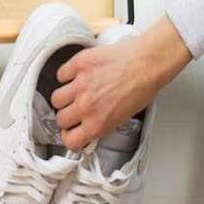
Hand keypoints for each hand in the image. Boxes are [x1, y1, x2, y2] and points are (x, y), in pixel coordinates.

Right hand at [52, 16, 191, 149]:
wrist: (148, 63)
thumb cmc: (142, 87)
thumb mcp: (123, 117)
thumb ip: (101, 124)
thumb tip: (89, 127)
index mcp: (97, 124)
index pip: (70, 140)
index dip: (70, 136)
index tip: (71, 132)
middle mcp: (86, 106)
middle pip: (60, 119)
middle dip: (67, 116)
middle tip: (74, 110)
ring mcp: (80, 85)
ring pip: (56, 98)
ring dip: (64, 97)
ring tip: (74, 92)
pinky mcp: (78, 66)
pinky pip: (61, 75)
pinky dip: (67, 76)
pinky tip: (76, 76)